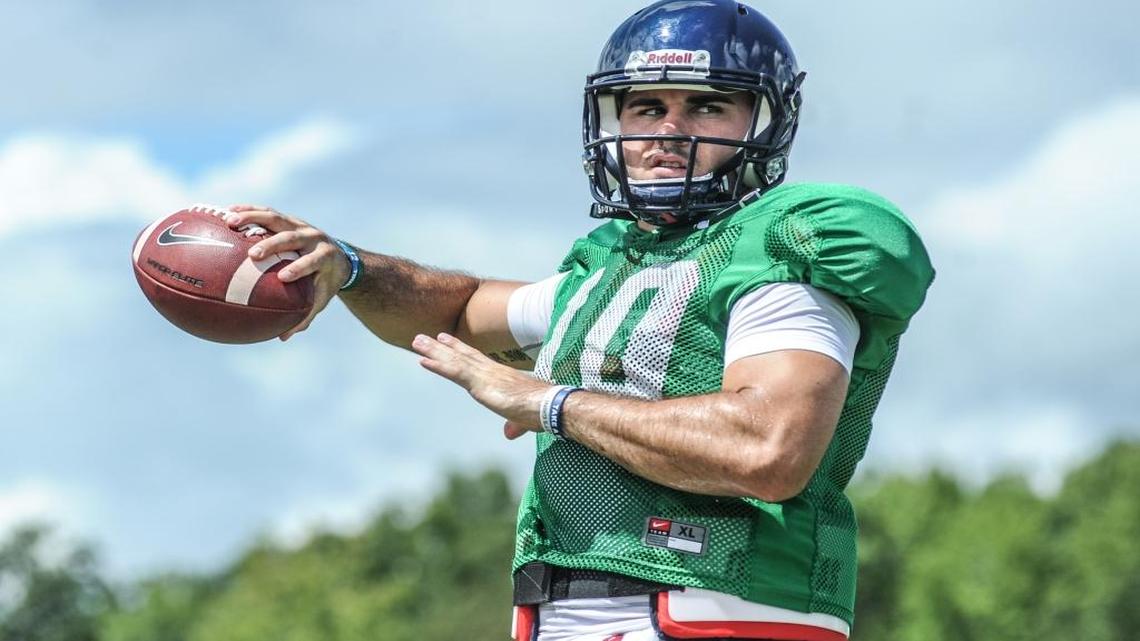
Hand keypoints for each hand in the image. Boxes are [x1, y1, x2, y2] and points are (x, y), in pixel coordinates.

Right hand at [225, 204, 349, 340]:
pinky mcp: (288, 219)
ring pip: (276, 218)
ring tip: (230, 222)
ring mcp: (300, 225)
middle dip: (273, 244)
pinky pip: (267, 212)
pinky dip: (248, 210)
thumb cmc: (327, 283)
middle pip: (292, 237)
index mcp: (325, 257)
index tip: (283, 277)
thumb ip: (305, 316)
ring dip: (253, 218)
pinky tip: (227, 212)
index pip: (313, 261)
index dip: (300, 268)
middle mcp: (313, 237)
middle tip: (254, 254)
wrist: (340, 257)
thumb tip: (283, 337)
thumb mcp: (321, 298)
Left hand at [411, 332, 549, 439]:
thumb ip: (514, 424)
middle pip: (462, 355)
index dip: (460, 350)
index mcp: (501, 376)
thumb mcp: (524, 418)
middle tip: (423, 338)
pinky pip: (454, 372)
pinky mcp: (480, 384)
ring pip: (454, 360)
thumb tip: (508, 433)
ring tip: (416, 341)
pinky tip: (422, 360)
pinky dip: (438, 365)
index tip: (446, 340)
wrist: (551, 406)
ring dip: (433, 351)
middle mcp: (491, 371)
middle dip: (442, 347)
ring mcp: (485, 375)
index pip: (476, 360)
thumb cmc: (544, 411)